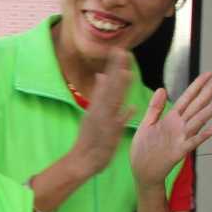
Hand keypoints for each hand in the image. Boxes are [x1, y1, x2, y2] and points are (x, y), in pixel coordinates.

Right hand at [66, 51, 135, 176]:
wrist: (81, 161)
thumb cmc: (90, 139)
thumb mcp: (92, 113)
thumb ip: (99, 94)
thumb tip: (102, 75)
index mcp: (97, 105)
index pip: (106, 81)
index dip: (114, 66)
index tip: (120, 51)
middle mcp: (99, 110)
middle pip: (109, 87)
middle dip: (116, 70)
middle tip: (124, 53)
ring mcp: (103, 122)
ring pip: (112, 102)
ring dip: (119, 88)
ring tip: (127, 73)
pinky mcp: (108, 135)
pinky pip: (117, 125)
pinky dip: (123, 116)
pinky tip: (131, 109)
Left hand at [131, 70, 211, 189]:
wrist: (141, 172)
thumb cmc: (144, 150)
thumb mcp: (146, 125)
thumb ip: (155, 108)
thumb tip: (162, 88)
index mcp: (171, 119)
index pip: (187, 98)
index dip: (197, 85)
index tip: (208, 73)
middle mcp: (179, 126)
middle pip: (197, 105)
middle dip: (210, 91)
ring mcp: (181, 138)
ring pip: (199, 120)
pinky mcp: (178, 151)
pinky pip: (192, 142)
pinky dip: (202, 136)